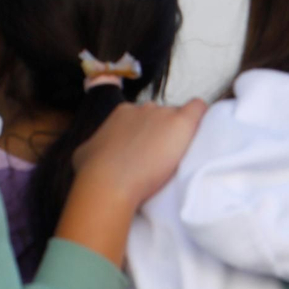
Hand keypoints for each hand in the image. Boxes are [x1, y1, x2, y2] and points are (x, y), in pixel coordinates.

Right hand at [74, 99, 208, 210]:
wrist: (111, 181)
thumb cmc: (93, 170)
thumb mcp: (86, 152)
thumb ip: (96, 144)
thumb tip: (96, 149)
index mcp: (122, 113)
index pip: (141, 117)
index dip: (145, 133)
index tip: (145, 150)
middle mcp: (144, 108)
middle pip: (160, 116)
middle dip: (161, 132)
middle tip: (160, 155)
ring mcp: (163, 114)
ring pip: (177, 118)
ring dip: (177, 133)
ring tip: (176, 154)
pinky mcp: (181, 123)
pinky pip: (198, 108)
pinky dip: (200, 115)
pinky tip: (202, 126)